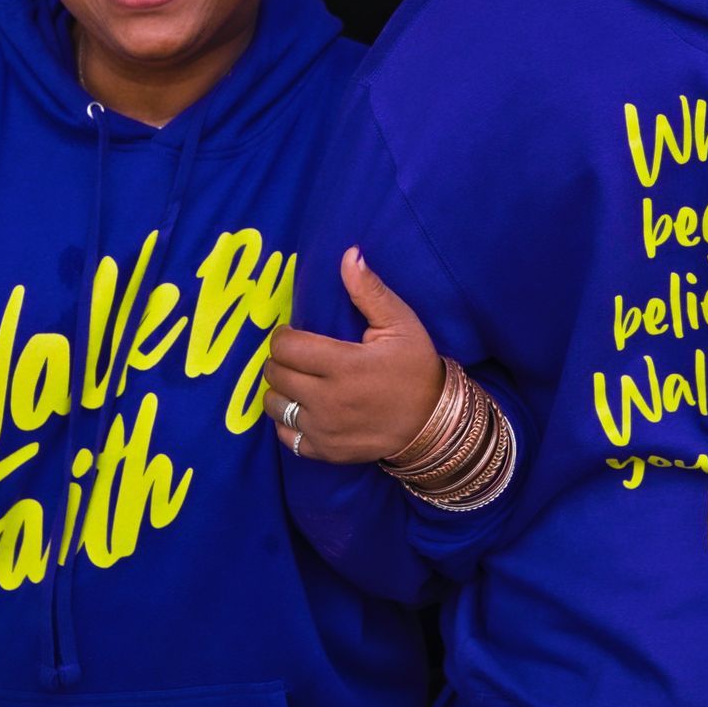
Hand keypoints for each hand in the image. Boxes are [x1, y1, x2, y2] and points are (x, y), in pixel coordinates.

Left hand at [264, 248, 445, 463]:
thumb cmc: (416, 368)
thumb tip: (349, 254)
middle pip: (275, 373)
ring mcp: (324, 429)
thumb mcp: (401, 324)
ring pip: (274, 405)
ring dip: (280, 390)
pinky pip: (284, 436)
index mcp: (344, 364)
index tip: (295, 334)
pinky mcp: (324, 452)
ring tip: (297, 381)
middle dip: (281, 359)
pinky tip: (304, 409)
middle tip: (297, 356)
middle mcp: (328, 400)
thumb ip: (369, 291)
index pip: (286, 346)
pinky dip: (287, 422)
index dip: (284, 336)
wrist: (434, 423)